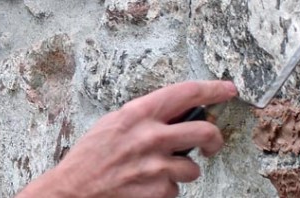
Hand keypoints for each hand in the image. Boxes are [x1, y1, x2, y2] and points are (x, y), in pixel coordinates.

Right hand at [16, 81, 237, 197]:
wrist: (72, 190)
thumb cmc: (90, 158)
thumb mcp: (113, 124)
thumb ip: (145, 117)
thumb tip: (175, 112)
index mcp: (138, 114)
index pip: (187, 93)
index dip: (214, 90)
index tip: (227, 90)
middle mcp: (150, 136)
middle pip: (205, 131)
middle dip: (215, 140)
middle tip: (212, 145)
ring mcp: (156, 165)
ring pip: (192, 168)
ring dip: (181, 172)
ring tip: (156, 172)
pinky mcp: (157, 190)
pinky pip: (175, 189)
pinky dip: (164, 190)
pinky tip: (144, 186)